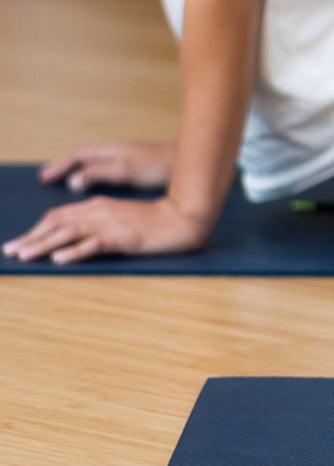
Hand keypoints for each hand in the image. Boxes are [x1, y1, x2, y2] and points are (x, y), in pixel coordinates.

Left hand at [3, 193, 211, 264]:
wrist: (183, 217)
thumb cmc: (155, 220)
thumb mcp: (122, 217)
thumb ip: (100, 221)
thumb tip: (75, 235)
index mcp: (99, 205)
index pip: (59, 215)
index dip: (36, 228)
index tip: (19, 242)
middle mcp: (101, 211)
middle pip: (58, 222)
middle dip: (31, 237)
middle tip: (11, 251)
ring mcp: (111, 224)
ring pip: (69, 233)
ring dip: (44, 245)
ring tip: (25, 256)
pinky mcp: (123, 237)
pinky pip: (94, 244)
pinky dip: (74, 252)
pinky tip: (60, 260)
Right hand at [39, 139, 174, 192]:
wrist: (186, 161)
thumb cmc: (158, 166)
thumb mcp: (125, 171)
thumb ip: (99, 173)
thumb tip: (72, 179)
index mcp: (110, 150)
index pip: (78, 155)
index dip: (60, 166)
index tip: (43, 177)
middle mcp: (115, 150)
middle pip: (83, 156)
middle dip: (64, 166)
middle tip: (46, 177)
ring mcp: (125, 156)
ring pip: (94, 161)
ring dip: (77, 169)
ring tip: (63, 181)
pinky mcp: (135, 165)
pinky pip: (105, 166)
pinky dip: (93, 173)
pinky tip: (94, 183)